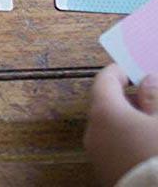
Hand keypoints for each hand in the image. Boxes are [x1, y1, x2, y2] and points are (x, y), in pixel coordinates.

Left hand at [85, 65, 157, 185]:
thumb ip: (155, 97)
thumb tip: (148, 81)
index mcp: (104, 112)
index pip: (104, 80)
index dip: (119, 72)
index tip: (133, 70)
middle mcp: (93, 132)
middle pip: (105, 105)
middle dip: (127, 99)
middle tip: (149, 97)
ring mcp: (97, 157)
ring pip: (108, 129)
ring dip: (127, 121)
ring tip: (151, 124)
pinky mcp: (106, 175)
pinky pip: (112, 149)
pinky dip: (125, 140)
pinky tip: (145, 146)